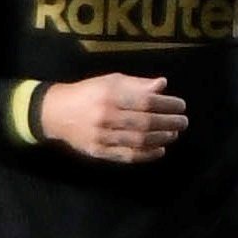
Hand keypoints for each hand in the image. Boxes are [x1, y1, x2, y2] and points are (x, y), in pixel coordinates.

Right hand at [39, 73, 185, 161]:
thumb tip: (163, 84)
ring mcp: (102, 136)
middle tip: (183, 122)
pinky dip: (147, 154)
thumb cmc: (88, 93)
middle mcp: (105, 116)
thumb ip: (137, 84)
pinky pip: (128, 156)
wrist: (55, 112)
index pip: (146, 101)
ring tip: (173, 134)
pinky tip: (160, 149)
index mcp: (109, 95)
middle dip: (170, 123)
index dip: (168, 104)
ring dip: (162, 139)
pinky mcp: (99, 151)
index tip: (181, 106)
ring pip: (139, 141)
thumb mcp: (110, 81)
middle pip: (146, 123)